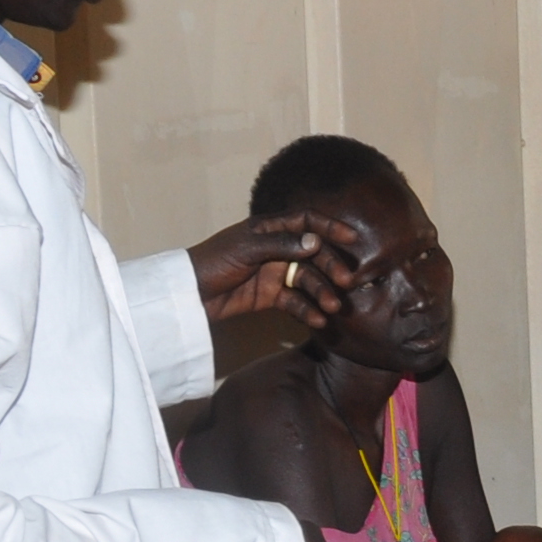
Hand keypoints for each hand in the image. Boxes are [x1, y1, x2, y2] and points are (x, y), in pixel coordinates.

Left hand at [191, 215, 354, 328]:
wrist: (189, 295)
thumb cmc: (212, 262)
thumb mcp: (245, 249)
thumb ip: (281, 245)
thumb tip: (315, 242)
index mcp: (269, 230)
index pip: (306, 222)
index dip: (330, 227)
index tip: (352, 238)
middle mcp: (276, 249)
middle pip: (313, 254)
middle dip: (331, 267)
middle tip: (345, 282)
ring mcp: (274, 273)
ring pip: (307, 280)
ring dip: (322, 293)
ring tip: (333, 308)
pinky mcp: (270, 297)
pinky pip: (296, 302)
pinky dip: (307, 310)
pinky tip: (318, 320)